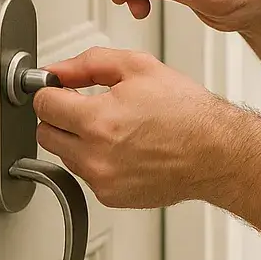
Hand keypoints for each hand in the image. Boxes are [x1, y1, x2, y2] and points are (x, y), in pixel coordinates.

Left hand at [33, 47, 229, 207]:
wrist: (216, 151)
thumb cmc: (187, 111)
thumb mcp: (141, 67)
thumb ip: (91, 62)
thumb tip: (59, 69)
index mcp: (98, 120)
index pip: (44, 104)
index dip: (52, 90)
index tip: (61, 88)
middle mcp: (94, 155)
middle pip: (46, 133)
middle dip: (62, 116)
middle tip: (88, 106)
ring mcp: (101, 180)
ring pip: (65, 155)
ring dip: (79, 139)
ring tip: (116, 127)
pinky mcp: (111, 196)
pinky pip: (86, 175)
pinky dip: (97, 160)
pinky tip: (125, 147)